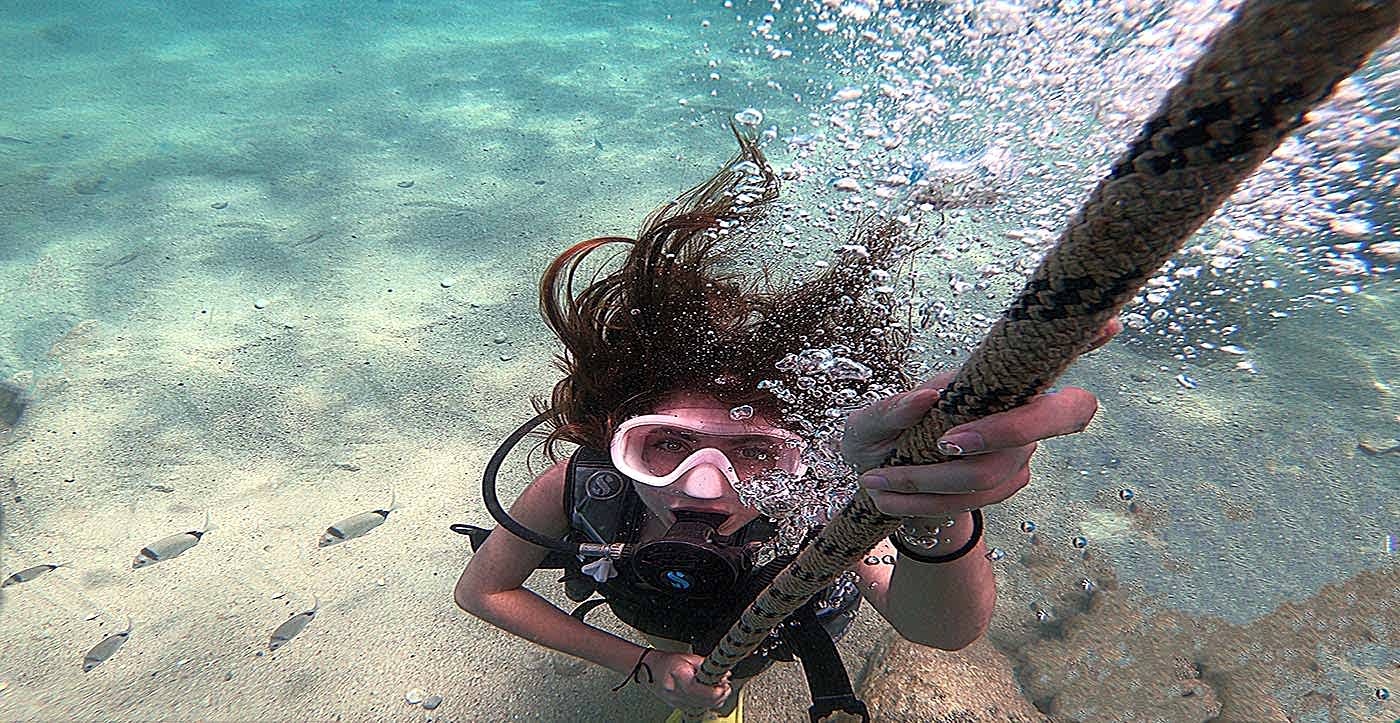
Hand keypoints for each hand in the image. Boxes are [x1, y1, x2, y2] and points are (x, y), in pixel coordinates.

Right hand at [639, 650, 732, 710]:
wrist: (649, 669)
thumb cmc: (666, 661)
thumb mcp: (688, 657)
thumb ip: (706, 665)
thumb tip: (723, 673)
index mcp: (680, 676)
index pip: (702, 691)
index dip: (717, 691)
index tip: (725, 686)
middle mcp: (676, 692)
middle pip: (704, 702)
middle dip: (719, 696)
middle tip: (726, 687)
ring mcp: (676, 701)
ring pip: (701, 707)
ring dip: (714, 701)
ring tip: (719, 690)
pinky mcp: (677, 705)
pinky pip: (696, 708)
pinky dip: (705, 703)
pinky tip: (708, 695)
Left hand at [841, 319, 1120, 517]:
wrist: (877, 480)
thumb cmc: (880, 435)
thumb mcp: (869, 421)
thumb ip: (889, 409)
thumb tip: (927, 397)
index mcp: (996, 377)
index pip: (1053, 352)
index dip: (1090, 338)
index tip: (1109, 324)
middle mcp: (1023, 409)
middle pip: (1061, 415)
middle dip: (1007, 429)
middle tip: (944, 442)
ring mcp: (1020, 450)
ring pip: (996, 471)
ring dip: (932, 481)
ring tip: (874, 481)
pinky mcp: (1006, 484)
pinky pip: (975, 501)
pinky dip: (926, 503)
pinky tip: (886, 498)